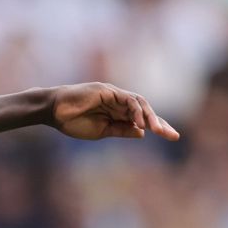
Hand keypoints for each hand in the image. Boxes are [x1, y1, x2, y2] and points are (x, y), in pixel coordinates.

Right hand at [46, 83, 179, 142]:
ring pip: (139, 103)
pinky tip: (140, 122)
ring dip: (150, 117)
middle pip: (145, 110)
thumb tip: (142, 133)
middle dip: (159, 123)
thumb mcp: (102, 131)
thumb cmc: (73, 122)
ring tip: (158, 130)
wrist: (54, 113)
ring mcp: (114, 95)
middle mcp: (118, 102)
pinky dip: (135, 110)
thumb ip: (121, 130)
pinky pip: (127, 99)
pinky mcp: (108, 91)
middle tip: (172, 135)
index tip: (172, 136)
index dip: (157, 126)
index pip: (141, 119)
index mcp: (117, 113)